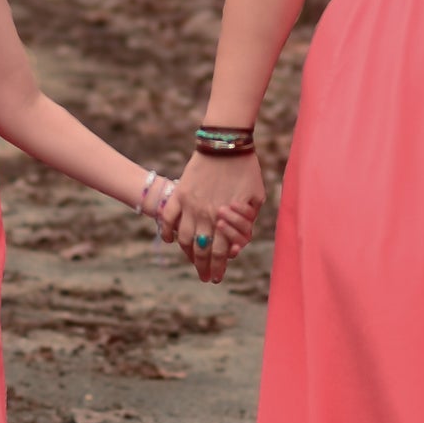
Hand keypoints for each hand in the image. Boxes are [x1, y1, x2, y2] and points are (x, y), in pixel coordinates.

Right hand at [161, 152, 265, 283]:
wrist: (225, 144)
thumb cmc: (246, 170)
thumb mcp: (256, 197)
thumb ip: (248, 219)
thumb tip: (240, 239)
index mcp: (226, 218)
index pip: (220, 252)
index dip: (218, 268)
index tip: (216, 278)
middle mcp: (206, 215)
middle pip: (202, 250)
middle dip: (203, 267)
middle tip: (205, 277)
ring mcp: (190, 205)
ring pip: (185, 238)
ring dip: (188, 254)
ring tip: (191, 261)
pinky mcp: (180, 193)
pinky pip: (168, 217)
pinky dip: (167, 231)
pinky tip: (171, 240)